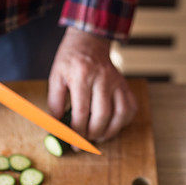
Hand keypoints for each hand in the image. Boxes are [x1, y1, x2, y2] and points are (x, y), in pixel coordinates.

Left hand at [47, 27, 136, 141]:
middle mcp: (103, 78)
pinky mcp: (125, 85)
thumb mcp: (56, 76)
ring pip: (121, 113)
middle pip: (102, 115)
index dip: (77, 132)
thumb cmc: (71, 60)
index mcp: (82, 75)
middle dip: (93, 134)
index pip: (81, 111)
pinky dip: (124, 121)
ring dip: (110, 131)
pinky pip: (131, 107)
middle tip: (84, 141)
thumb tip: (56, 125)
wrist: (90, 42)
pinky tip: (112, 125)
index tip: (73, 142)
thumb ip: (55, 101)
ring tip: (99, 136)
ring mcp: (117, 81)